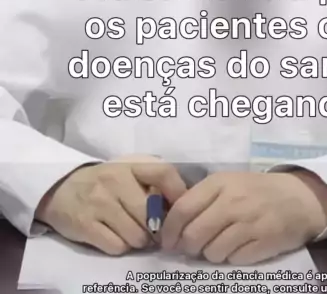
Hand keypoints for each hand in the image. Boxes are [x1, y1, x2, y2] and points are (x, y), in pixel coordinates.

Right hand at [35, 154, 186, 255]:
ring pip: (136, 235)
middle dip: (155, 229)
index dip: (178, 193)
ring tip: (132, 233)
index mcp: (128, 166)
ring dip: (138, 240)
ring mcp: (99, 203)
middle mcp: (114, 181)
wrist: (59, 189)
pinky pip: (116, 247)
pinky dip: (120, 247)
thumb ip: (150, 183)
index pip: (163, 172)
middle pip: (150, 216)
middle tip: (152, 231)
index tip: (181, 210)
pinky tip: (115, 238)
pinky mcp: (85, 225)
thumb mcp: (125, 173)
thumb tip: (178, 205)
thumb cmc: (102, 183)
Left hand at [161, 170, 326, 264]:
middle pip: (194, 235)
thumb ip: (200, 199)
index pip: (182, 209)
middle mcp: (233, 201)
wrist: (298, 197)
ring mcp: (249, 222)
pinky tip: (241, 246)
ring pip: (212, 252)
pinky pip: (235, 260)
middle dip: (189, 247)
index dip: (169, 230)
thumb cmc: (255, 190)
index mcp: (220, 183)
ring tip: (222, 243)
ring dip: (212, 253)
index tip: (167, 242)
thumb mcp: (227, 184)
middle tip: (194, 247)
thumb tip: (171, 227)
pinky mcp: (264, 241)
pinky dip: (233, 257)